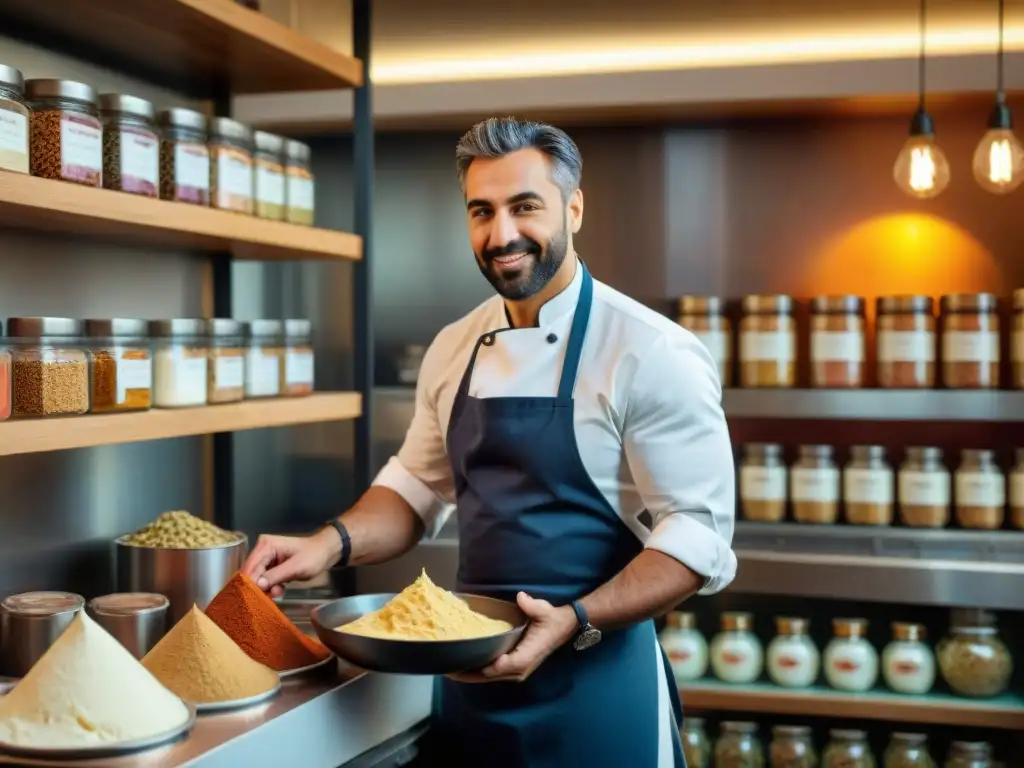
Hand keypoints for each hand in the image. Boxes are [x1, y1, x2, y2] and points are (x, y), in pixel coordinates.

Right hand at [241, 529, 339, 597]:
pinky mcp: (271, 565)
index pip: (250, 567)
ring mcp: (266, 557)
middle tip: (270, 596)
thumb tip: (256, 585)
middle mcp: (262, 549)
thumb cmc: (314, 556)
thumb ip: (275, 576)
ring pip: (257, 577)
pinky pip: (264, 579)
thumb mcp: (296, 567)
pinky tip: (279, 590)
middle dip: (259, 587)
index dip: (250, 583)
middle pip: (251, 573)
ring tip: (278, 592)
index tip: (252, 598)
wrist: (326, 552)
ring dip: (266, 588)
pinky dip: (270, 586)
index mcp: (266, 546)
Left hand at [447, 593, 578, 683]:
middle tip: (446, 669)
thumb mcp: (544, 611)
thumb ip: (532, 606)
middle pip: (489, 676)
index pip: (503, 666)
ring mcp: (517, 671)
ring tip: (449, 669)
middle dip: (468, 674)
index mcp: (527, 656)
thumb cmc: (552, 619)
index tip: (465, 663)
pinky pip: (492, 673)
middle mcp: (520, 669)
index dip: (485, 667)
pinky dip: (477, 672)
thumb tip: (521, 598)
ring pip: (489, 677)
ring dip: (470, 675)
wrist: (564, 627)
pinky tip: (463, 666)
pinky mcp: (514, 668)